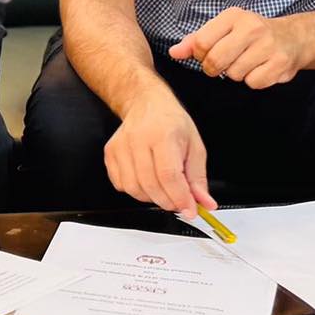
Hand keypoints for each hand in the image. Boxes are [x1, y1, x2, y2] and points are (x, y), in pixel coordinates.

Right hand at [103, 86, 216, 218]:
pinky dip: (136, 191)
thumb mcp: (195, 147)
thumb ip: (198, 178)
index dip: (180, 198)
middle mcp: (138, 139)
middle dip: (168, 201)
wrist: (146, 104)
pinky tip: (146, 182)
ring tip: (163, 189)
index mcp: (162, 135)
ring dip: (152, 198)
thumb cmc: (171, 123)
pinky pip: (121, 184)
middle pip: (150, 185)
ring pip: (133, 188)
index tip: (190, 209)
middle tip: (179, 202)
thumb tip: (204, 203)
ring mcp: (120, 146)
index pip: (169, 176)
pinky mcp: (110, 153)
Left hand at [170, 7, 304, 89]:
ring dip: (237, 74)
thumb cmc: (251, 34)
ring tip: (247, 62)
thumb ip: (196, 40)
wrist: (294, 37)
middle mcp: (251, 28)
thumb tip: (174, 53)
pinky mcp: (280, 63)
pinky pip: (254, 83)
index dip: (200, 55)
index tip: (207, 54)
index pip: (201, 43)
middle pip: (215, 61)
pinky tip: (260, 69)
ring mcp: (268, 45)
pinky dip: (254, 81)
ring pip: (234, 75)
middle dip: (214, 68)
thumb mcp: (223, 29)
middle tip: (224, 64)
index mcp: (233, 16)